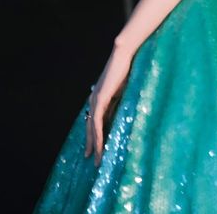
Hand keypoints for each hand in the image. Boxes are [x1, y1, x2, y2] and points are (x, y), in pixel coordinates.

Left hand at [84, 42, 132, 166]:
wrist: (123, 56)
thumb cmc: (126, 70)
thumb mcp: (122, 91)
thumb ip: (119, 102)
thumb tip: (122, 115)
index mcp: (99, 98)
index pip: (95, 121)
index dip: (95, 136)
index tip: (96, 149)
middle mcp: (94, 100)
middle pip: (90, 127)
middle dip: (91, 144)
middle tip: (93, 159)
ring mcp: (95, 100)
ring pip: (92, 127)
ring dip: (95, 144)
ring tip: (97, 159)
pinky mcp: (100, 100)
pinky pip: (97, 122)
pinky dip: (97, 135)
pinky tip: (99, 146)